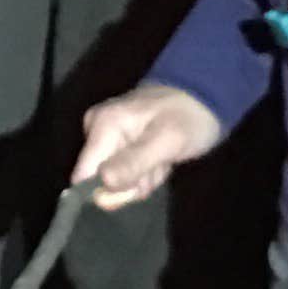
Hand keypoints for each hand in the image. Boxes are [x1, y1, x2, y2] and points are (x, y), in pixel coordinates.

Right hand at [71, 83, 221, 207]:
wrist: (204, 97)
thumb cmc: (188, 117)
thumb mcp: (166, 141)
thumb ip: (133, 163)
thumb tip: (101, 187)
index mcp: (103, 125)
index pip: (83, 175)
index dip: (106, 191)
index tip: (137, 185)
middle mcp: (97, 130)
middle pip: (101, 180)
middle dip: (133, 182)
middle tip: (157, 166)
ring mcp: (108, 136)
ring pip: (116, 179)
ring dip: (143, 177)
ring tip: (162, 159)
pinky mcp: (119, 143)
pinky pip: (125, 171)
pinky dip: (145, 171)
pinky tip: (159, 158)